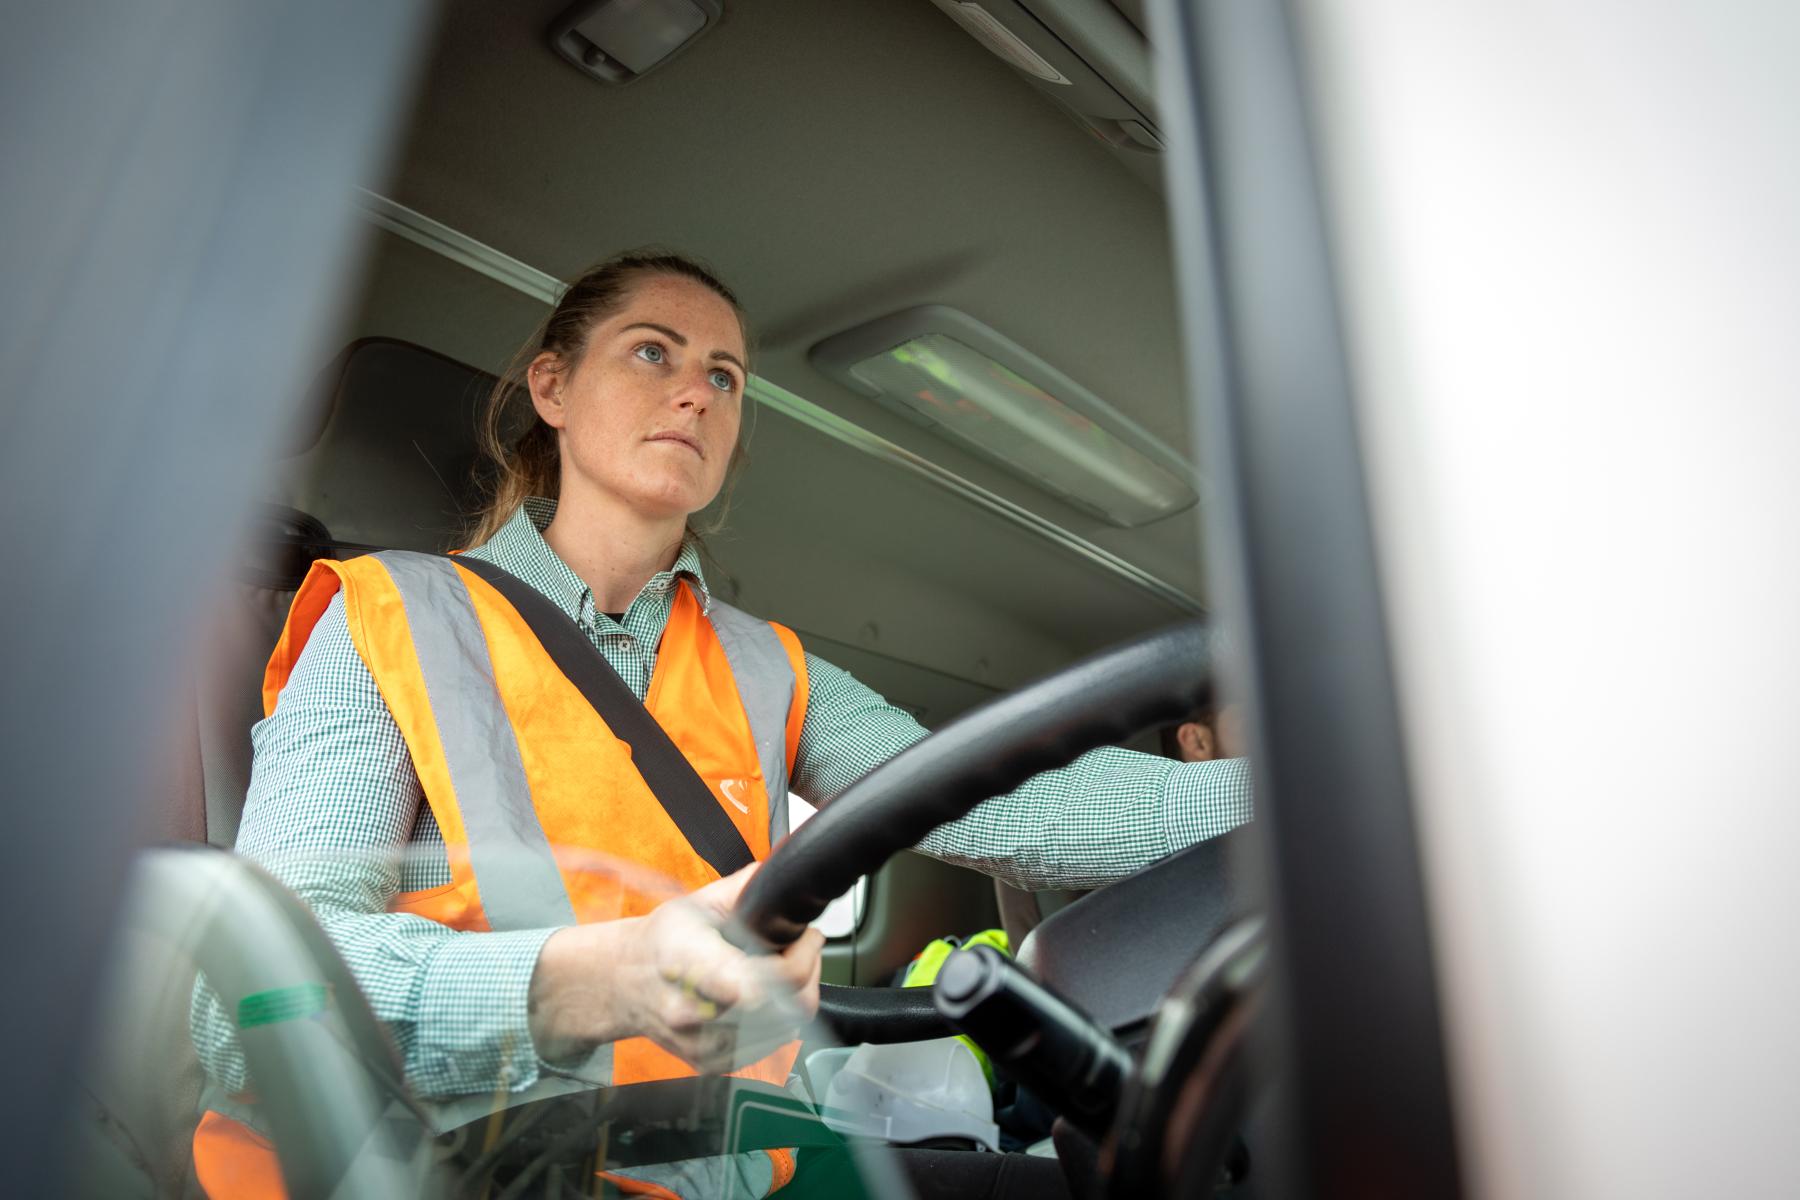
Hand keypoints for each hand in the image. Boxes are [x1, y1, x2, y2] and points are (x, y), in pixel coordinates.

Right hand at [528, 864, 824, 1070]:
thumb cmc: (661, 943)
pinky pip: (773, 1046)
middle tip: (801, 946)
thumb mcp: (696, 903)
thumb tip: (780, 874)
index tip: (805, 936)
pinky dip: (782, 1019)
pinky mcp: (714, 1064)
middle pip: (784, 1005)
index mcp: (690, 965)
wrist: (623, 984)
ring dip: (798, 995)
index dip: (795, 961)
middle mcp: (694, 1014)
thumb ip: (743, 889)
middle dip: (807, 969)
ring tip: (781, 968)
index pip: (753, 985)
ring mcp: (704, 1045)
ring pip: (787, 1028)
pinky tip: (768, 996)